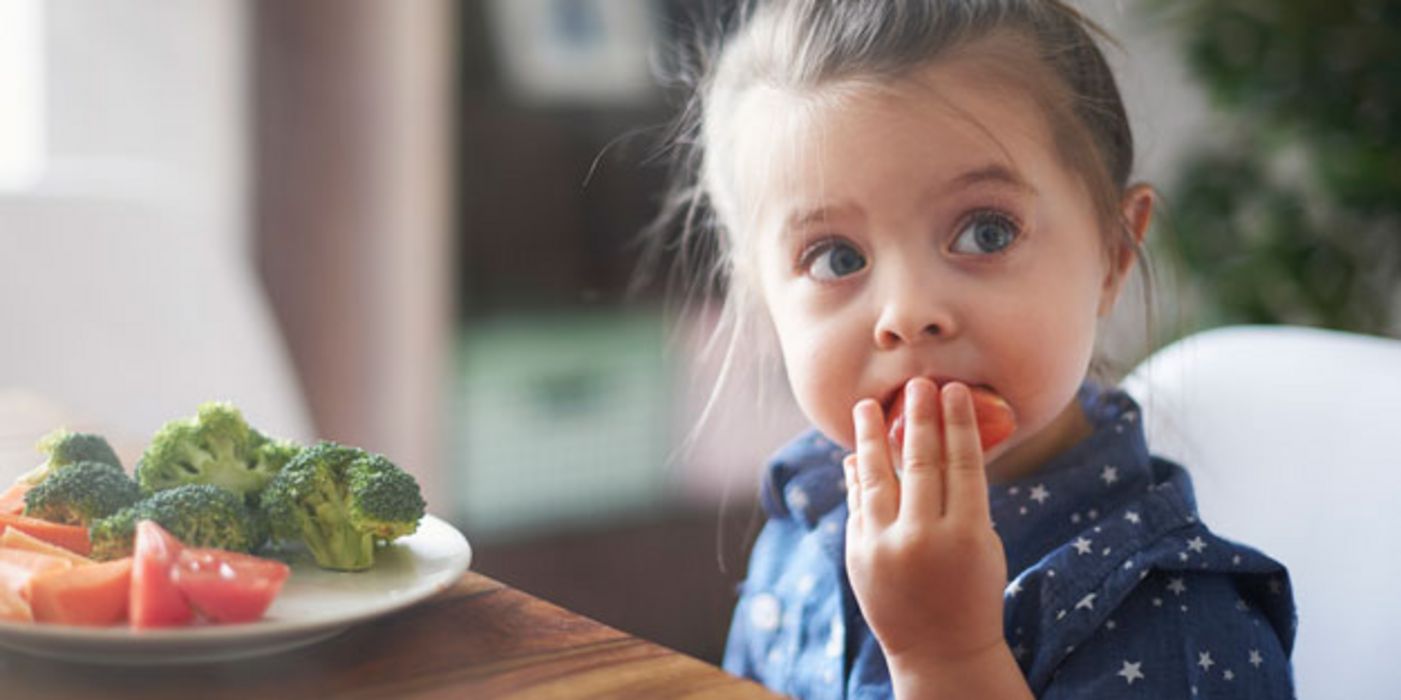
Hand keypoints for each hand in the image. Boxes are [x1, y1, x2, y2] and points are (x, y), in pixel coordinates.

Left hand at [843, 378, 1009, 670]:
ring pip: (876, 478)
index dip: (957, 423)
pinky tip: (857, 453)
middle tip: (916, 383)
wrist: (940, 651)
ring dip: (871, 437)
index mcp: (967, 535)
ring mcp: (885, 547)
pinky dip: (857, 477)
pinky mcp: (858, 555)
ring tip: (867, 406)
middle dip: (918, 418)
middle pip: (921, 463)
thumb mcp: (983, 546)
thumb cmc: (972, 591)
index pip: (962, 465)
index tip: (952, 390)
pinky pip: (858, 504)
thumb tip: (938, 445)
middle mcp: (924, 539)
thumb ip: (962, 500)